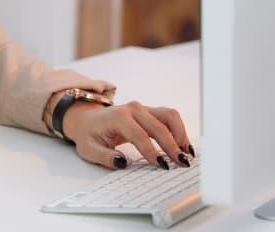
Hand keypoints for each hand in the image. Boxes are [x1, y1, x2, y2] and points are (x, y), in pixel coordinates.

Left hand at [62, 100, 193, 169]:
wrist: (87, 119)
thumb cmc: (89, 135)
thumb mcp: (88, 149)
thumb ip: (105, 157)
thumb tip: (123, 163)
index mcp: (117, 117)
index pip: (139, 135)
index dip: (151, 151)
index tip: (162, 165)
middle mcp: (133, 109)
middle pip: (158, 126)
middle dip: (171, 146)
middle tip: (181, 164)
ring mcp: (143, 108)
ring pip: (169, 116)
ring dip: (180, 134)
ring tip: (187, 154)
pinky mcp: (150, 112)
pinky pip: (169, 117)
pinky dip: (179, 129)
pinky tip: (183, 145)